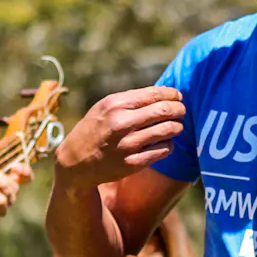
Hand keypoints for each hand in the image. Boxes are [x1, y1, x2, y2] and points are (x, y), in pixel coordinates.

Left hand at [0, 140, 31, 224]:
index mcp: (6, 172)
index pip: (25, 172)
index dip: (25, 168)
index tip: (16, 162)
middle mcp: (8, 186)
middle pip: (22, 180)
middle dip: (16, 171)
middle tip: (2, 162)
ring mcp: (3, 199)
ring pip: (11, 191)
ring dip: (0, 179)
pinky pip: (3, 206)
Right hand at [53, 87, 185, 189]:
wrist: (75, 162)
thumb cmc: (95, 129)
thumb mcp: (105, 107)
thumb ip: (131, 99)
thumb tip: (165, 92)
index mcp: (115, 105)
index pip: (154, 94)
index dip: (172, 94)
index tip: (178, 96)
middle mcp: (121, 123)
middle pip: (164, 111)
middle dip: (179, 109)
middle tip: (181, 111)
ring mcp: (127, 144)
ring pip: (167, 130)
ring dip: (177, 127)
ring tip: (176, 127)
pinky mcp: (132, 163)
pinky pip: (163, 150)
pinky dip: (168, 144)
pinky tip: (164, 143)